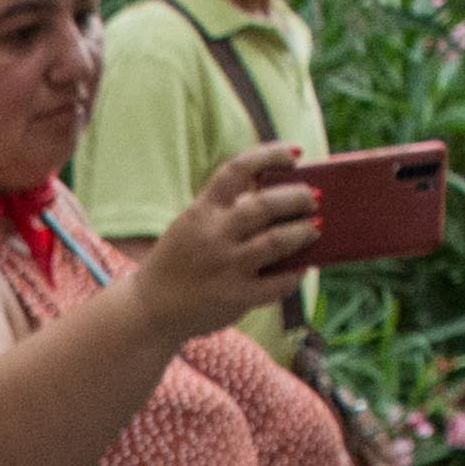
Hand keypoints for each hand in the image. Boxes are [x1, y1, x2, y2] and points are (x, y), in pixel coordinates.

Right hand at [130, 143, 319, 338]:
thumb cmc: (179, 263)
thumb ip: (225, 210)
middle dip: (298, 197)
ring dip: (303, 231)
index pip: (237, 169)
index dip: (270, 155)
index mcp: (200, 212)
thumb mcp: (191, 226)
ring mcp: (225, 268)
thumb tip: (280, 196)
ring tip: (315, 228)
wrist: (150, 311)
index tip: (295, 154)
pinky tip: (303, 266)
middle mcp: (212, 236)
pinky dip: (296, 273)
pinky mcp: (235, 297)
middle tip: (313, 198)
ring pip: (277, 241)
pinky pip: (277, 283)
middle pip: (265, 204)